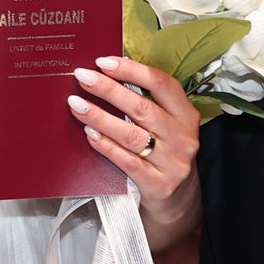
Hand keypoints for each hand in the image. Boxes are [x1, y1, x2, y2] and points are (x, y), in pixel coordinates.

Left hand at [66, 55, 200, 237]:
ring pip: (131, 134)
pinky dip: (106, 145)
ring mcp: (173, 163)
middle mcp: (183, 137)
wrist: (178, 201)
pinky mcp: (158, 184)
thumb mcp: (167, 125)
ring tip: (76, 104)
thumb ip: (146, 102)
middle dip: (108, 89)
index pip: (161, 84)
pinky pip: (127, 161)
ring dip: (100, 117)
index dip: (132, 70)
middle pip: (141, 107)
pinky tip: (89, 134)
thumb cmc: (164, 152)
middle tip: (82, 77)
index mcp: (186, 115)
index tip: (103, 62)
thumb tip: (107, 74)